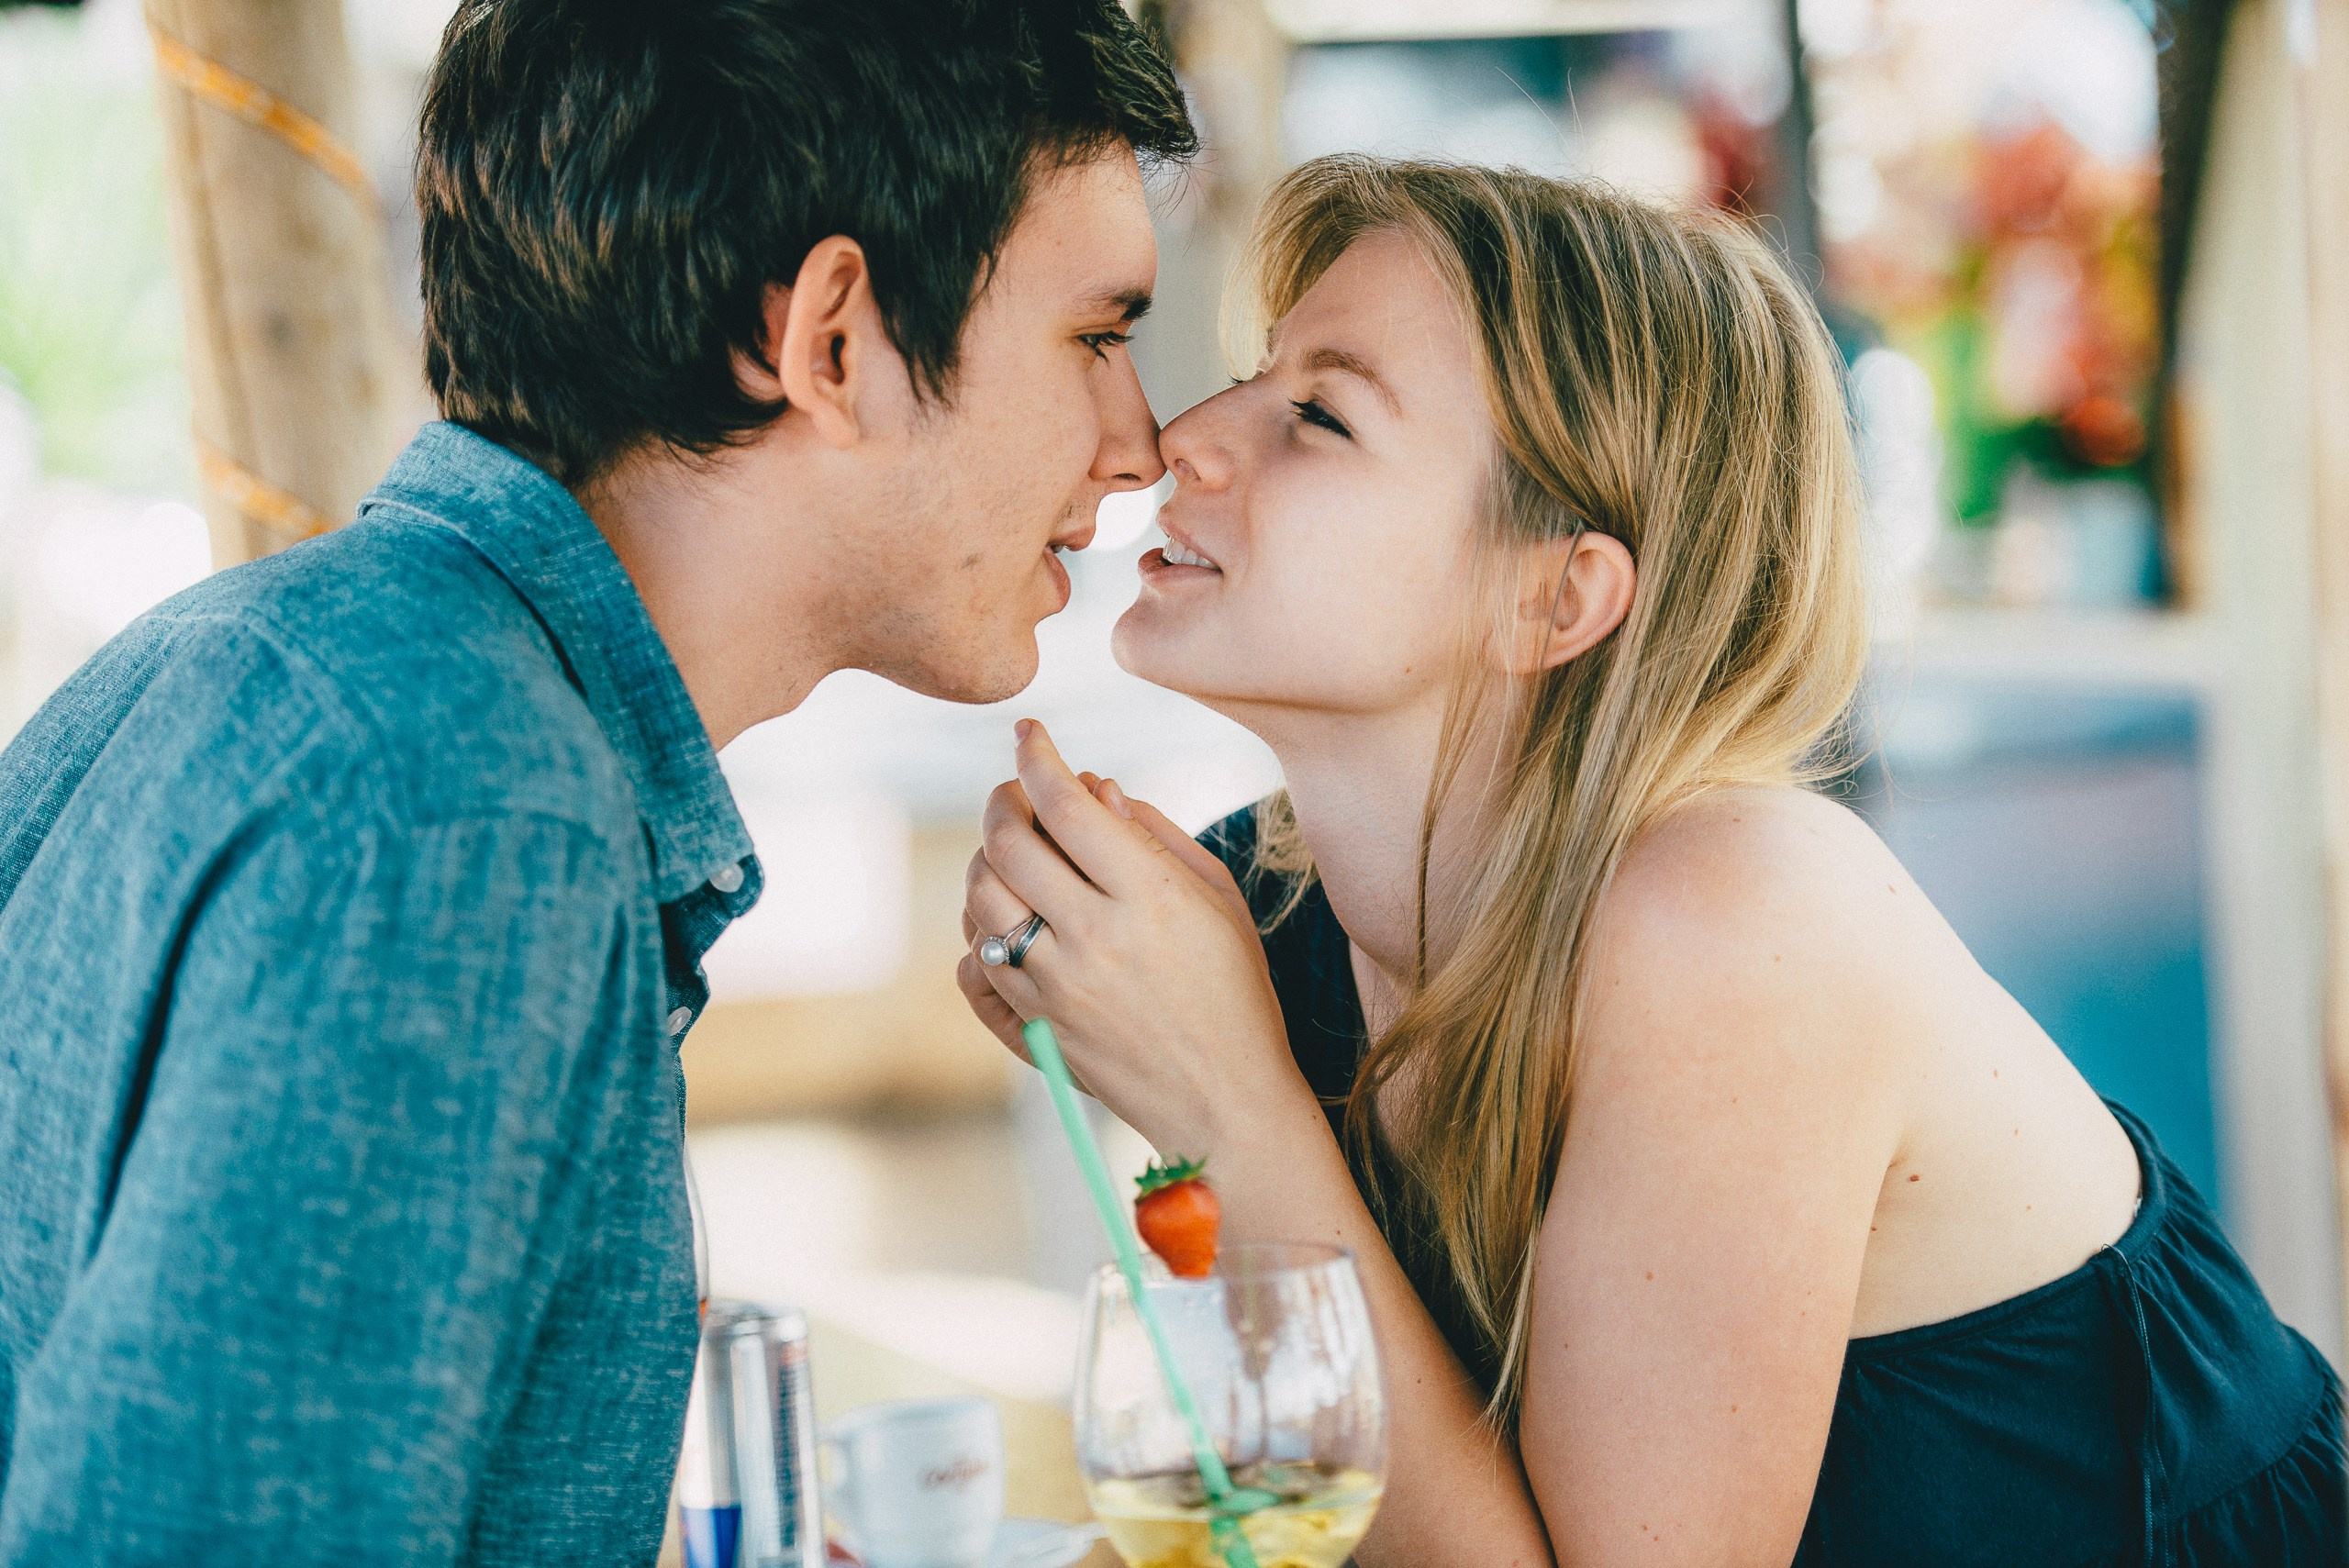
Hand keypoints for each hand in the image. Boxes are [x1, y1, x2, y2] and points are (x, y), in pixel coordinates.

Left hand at [955, 720, 1313, 1155]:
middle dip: (1001, 801)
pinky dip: (979, 935)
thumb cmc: (1235, 991)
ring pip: (979, 900)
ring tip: (1016, 858)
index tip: (1029, 733)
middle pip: (1005, 843)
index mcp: (1148, 897)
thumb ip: (1156, 834)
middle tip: (1015, 794)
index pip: (1065, 803)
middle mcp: (1093, 940)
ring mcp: (1056, 989)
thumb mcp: (1218, 901)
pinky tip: (1012, 925)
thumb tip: (1094, 785)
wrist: (1227, 1101)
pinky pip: (973, 966)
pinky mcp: (1034, 1030)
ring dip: (985, 864)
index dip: (1037, 755)